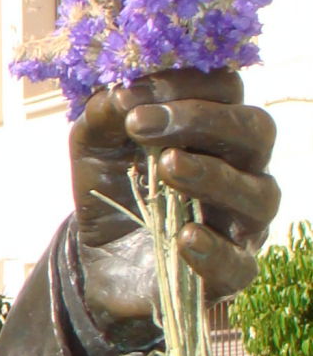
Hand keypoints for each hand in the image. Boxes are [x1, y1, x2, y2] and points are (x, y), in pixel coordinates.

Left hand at [70, 69, 277, 329]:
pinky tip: (185, 237)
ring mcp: (243, 220)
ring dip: (213, 175)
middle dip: (202, 121)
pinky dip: (215, 249)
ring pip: (259, 193)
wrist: (97, 256)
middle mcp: (242, 168)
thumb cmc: (111, 184)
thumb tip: (119, 94)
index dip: (182, 85)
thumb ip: (104, 114)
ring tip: (167, 167)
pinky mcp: (231, 270)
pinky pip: (239, 263)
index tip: (130, 97)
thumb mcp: (94, 144)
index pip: (226, 89)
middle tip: (143, 125)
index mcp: (215, 127)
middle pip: (255, 131)